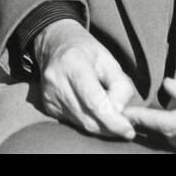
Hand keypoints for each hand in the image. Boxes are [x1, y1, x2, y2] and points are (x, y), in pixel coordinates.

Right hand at [34, 20, 138, 139]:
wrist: (55, 45)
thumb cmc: (86, 51)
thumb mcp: (110, 60)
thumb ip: (120, 86)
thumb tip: (120, 112)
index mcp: (73, 64)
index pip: (94, 102)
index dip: (113, 121)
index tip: (128, 130)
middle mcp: (57, 81)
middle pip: (88, 118)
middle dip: (110, 127)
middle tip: (125, 126)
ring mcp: (50, 95)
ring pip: (81, 124)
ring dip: (100, 126)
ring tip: (110, 114)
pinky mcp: (47, 106)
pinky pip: (73, 122)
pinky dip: (88, 121)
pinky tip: (92, 110)